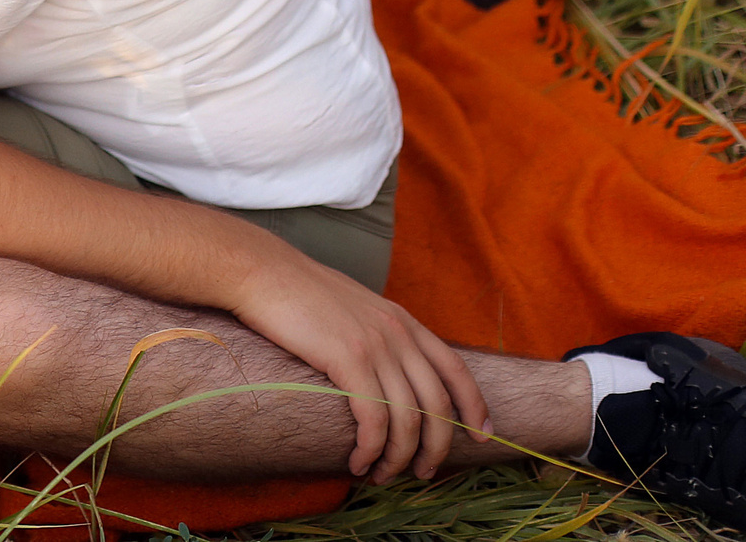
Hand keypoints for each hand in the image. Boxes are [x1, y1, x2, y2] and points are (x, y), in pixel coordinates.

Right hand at [225, 245, 488, 482]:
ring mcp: (376, 346)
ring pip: (408, 420)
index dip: (474, 405)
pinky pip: (373, 420)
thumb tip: (384, 367)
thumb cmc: (297, 291)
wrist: (262, 271)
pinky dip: (371, 450)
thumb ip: (378, 332)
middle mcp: (398, 334)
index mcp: (403, 320)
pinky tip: (357, 462)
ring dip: (399, 458)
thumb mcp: (355, 306)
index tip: (482, 433)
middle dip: (437, 447)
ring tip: (381, 475)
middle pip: (438, 404)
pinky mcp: (348, 359)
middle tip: (423, 472)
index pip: (456, 368)